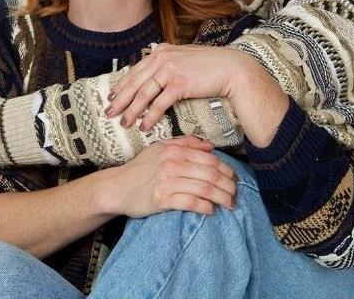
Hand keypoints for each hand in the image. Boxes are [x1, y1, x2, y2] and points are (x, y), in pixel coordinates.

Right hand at [100, 137, 236, 216]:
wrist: (117, 187)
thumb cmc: (140, 168)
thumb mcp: (160, 149)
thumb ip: (185, 144)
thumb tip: (209, 146)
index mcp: (174, 150)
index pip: (208, 158)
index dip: (226, 169)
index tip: (234, 178)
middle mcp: (172, 163)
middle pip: (210, 173)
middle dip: (228, 185)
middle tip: (236, 194)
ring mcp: (167, 181)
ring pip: (204, 188)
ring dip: (221, 197)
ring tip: (230, 204)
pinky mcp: (162, 199)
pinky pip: (191, 202)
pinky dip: (205, 207)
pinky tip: (211, 210)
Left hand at [106, 43, 239, 130]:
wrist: (232, 69)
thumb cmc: (209, 67)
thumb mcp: (183, 59)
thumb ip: (166, 64)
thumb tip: (151, 77)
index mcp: (161, 51)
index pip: (136, 70)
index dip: (122, 85)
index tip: (111, 97)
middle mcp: (162, 57)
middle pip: (135, 82)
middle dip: (120, 99)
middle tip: (109, 113)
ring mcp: (170, 69)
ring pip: (144, 94)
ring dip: (132, 111)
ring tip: (124, 123)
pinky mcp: (180, 83)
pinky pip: (159, 103)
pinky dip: (150, 116)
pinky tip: (144, 126)